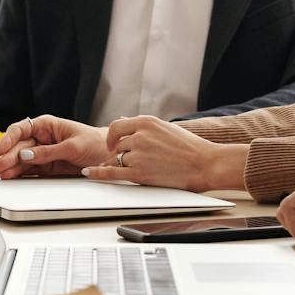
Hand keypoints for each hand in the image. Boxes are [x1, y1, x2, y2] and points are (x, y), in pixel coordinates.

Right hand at [0, 115, 108, 177]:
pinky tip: (11, 176)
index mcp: (47, 125)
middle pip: (19, 146)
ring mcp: (43, 152)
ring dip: (12, 166)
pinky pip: (30, 169)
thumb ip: (48, 152)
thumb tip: (26, 154)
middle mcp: (42, 137)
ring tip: (2, 174)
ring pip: (22, 159)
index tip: (0, 149)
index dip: (8, 139)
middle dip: (8, 155)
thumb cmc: (94, 143)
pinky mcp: (46, 166)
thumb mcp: (72, 146)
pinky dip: (20, 173)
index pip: (21, 129)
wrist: (109, 156)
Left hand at [83, 116, 237, 191]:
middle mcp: (140, 136)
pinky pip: (112, 172)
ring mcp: (138, 155)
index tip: (111, 142)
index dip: (111, 136)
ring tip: (116, 168)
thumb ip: (142, 126)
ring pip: (116, 159)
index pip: (117, 126)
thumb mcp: (165, 127)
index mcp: (146, 122)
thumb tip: (121, 121)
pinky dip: (98, 173)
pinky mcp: (139, 173)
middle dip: (117, 153)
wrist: (204, 164)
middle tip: (121, 160)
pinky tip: (90, 173)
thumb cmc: (189, 147)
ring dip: (116, 164)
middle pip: (117, 145)